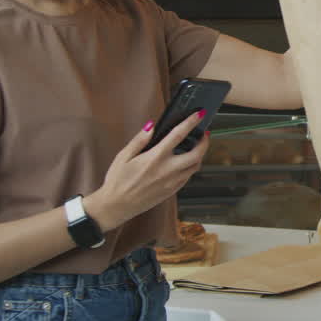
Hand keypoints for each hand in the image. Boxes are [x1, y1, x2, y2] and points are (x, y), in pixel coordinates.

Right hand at [85, 110, 209, 230]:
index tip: (199, 114)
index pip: (178, 135)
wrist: (116, 206)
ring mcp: (171, 182)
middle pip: (197, 154)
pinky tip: (185, 163)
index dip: (191, 122)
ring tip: (197, 147)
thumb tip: (151, 126)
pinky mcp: (172, 191)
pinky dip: (191, 167)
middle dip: (205, 141)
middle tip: (204, 134)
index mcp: (155, 158)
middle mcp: (167, 170)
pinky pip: (188, 177)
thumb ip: (139, 140)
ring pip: (195, 167)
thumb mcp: (123, 156)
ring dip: (200, 155)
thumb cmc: (117, 181)